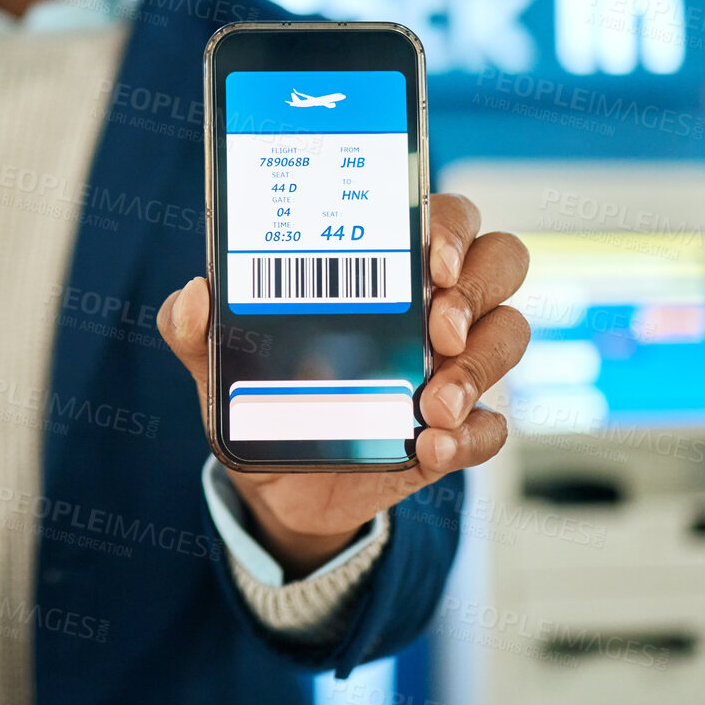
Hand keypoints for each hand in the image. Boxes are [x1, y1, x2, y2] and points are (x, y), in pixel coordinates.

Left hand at [157, 193, 529, 577]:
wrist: (277, 488)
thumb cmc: (262, 395)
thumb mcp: (219, 361)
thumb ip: (193, 327)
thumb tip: (194, 295)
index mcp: (388, 267)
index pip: (444, 217)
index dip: (450, 226)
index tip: (429, 258)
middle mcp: (434, 304)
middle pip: (500, 260)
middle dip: (477, 288)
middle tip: (436, 327)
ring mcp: (454, 365)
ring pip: (510, 334)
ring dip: (479, 367)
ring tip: (430, 404)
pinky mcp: (458, 429)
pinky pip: (496, 425)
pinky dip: (471, 435)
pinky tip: (431, 446)